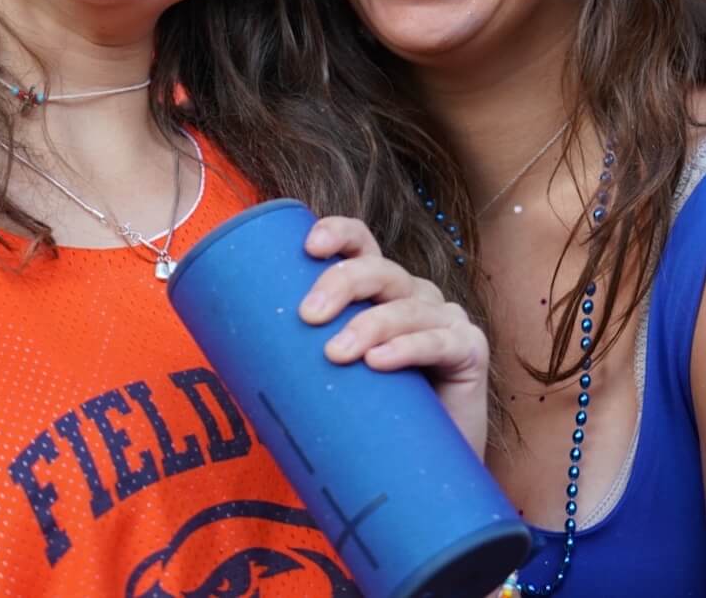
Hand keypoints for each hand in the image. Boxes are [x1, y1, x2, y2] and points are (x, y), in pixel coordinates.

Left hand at [299, 215, 489, 452]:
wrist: (424, 472)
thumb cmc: (372, 420)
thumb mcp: (333, 380)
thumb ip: (300, 362)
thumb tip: (235, 355)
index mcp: (378, 292)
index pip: (362, 245)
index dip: (338, 234)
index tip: (309, 247)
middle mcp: (413, 296)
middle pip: (379, 270)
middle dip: (341, 283)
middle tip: (308, 317)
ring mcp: (445, 320)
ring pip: (407, 307)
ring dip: (369, 325)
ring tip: (337, 354)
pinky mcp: (469, 350)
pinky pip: (440, 342)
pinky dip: (408, 348)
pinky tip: (381, 361)